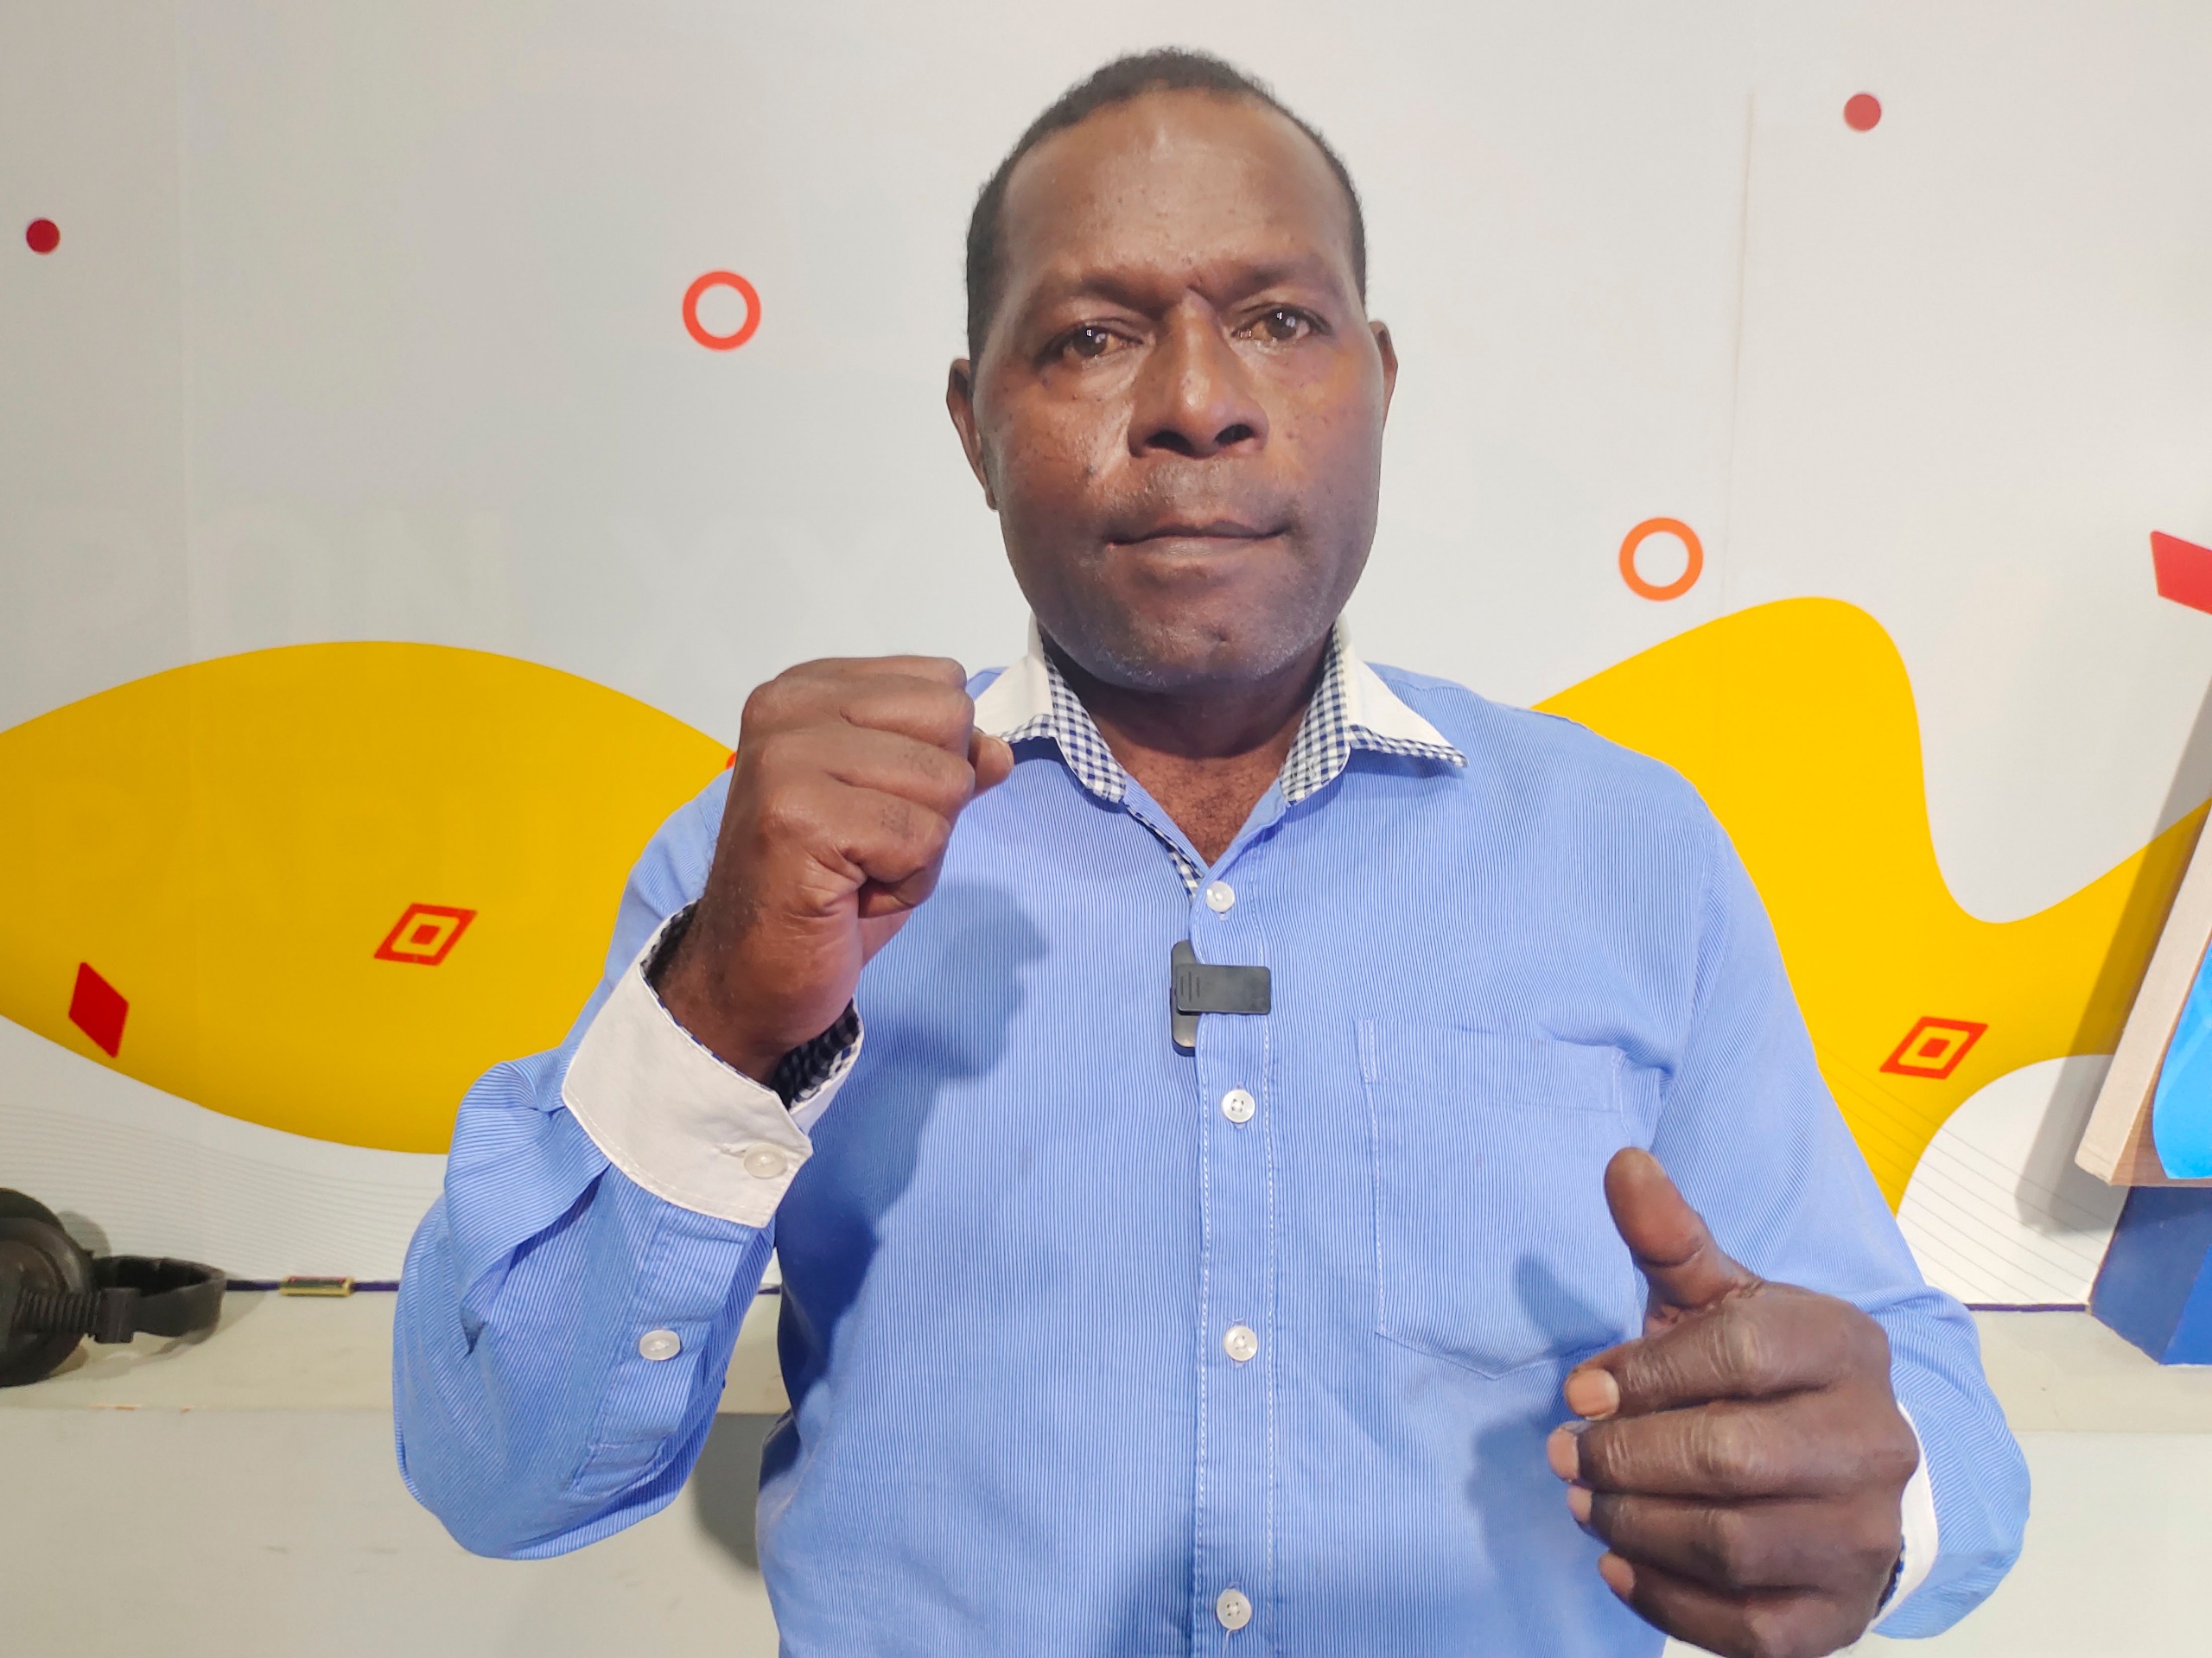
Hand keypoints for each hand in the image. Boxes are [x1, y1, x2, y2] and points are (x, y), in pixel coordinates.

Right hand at [657, 656, 1013, 1079]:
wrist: (751, 977)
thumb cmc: (825, 893)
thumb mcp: (900, 813)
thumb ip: (947, 766)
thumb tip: (997, 751)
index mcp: (808, 689)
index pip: (942, 683)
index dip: (935, 758)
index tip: (871, 806)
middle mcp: (788, 708)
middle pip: (950, 722)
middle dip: (935, 801)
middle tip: (867, 845)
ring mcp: (787, 759)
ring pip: (945, 782)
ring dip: (920, 849)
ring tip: (856, 872)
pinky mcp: (798, 817)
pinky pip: (922, 838)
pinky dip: (906, 883)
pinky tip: (850, 894)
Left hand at [1545, 1149, 1918, 1657]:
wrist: (1849, 1474)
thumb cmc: (1760, 1373)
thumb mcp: (1719, 1296)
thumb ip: (1670, 1237)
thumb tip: (1622, 1162)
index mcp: (1845, 1345)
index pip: (1738, 1351)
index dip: (1642, 1373)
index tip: (1579, 1391)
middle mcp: (1876, 1442)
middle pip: (1730, 1456)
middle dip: (1625, 1457)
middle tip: (1566, 1455)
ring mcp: (1865, 1536)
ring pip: (1731, 1543)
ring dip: (1633, 1524)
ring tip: (1585, 1501)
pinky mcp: (1839, 1616)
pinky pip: (1743, 1625)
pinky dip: (1664, 1596)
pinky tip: (1620, 1561)